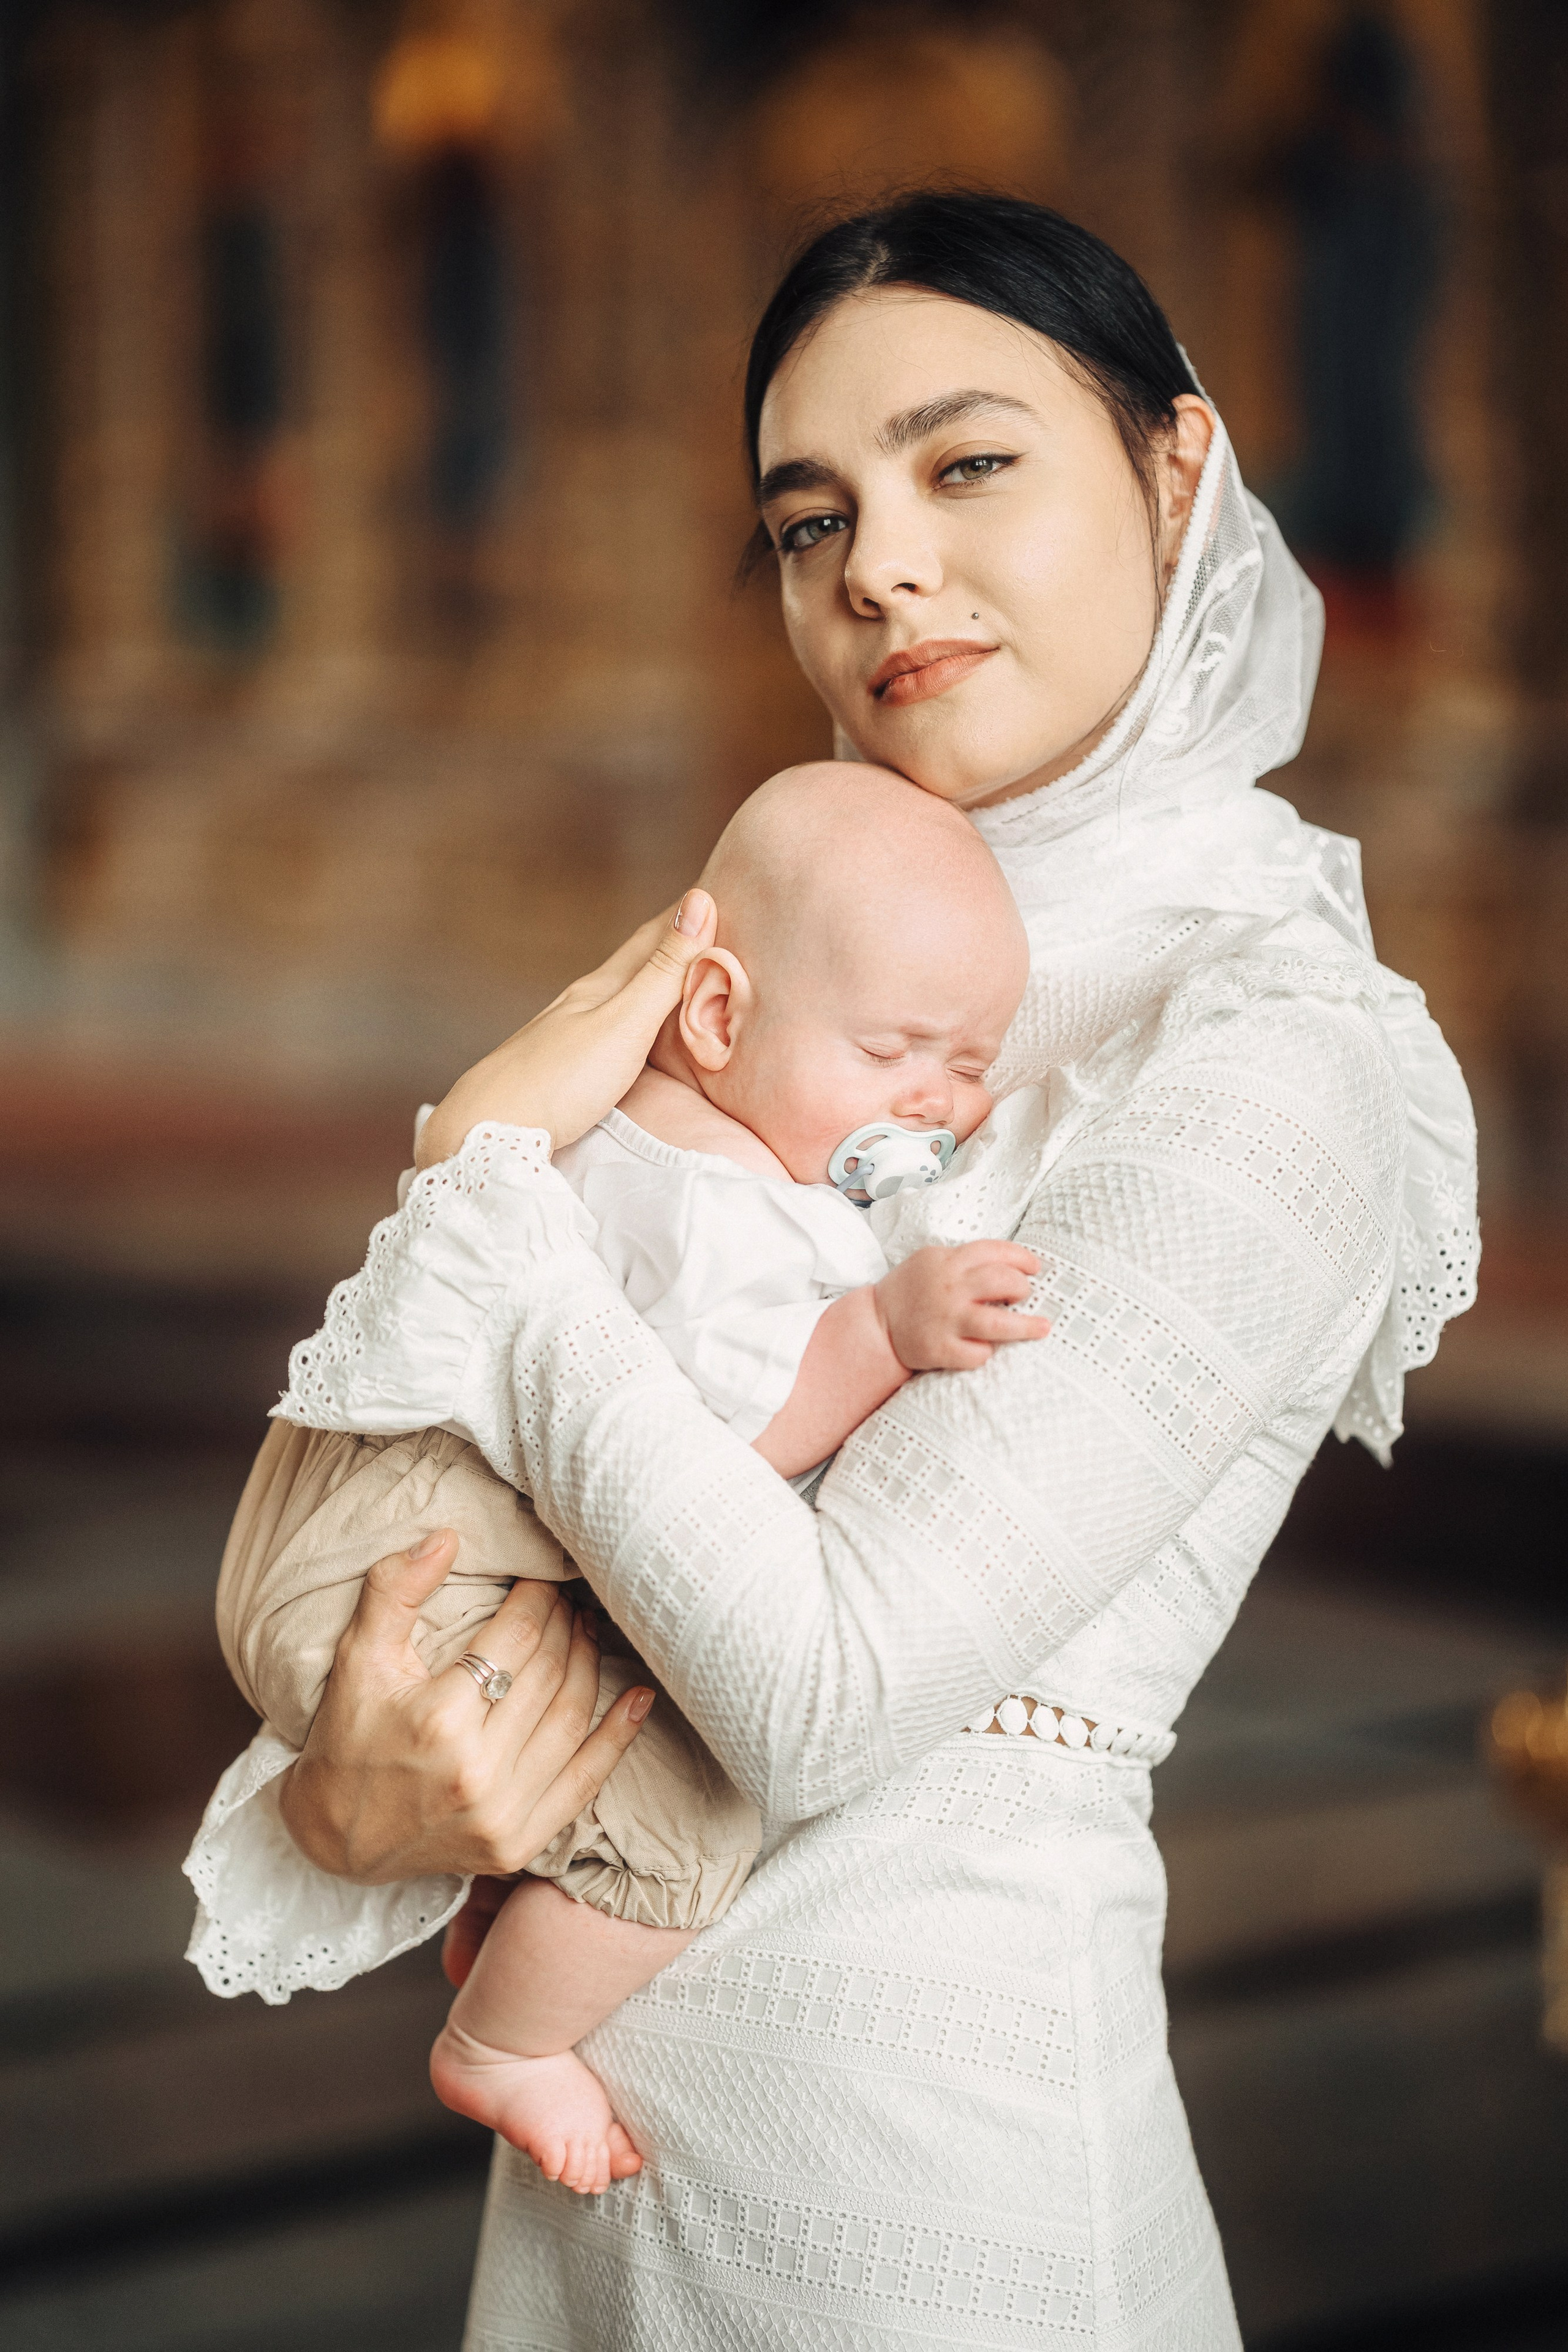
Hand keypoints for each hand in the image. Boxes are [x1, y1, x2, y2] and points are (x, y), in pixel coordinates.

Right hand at [278, 1532, 653, 1884]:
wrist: (337, 1841)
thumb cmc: (347, 1740)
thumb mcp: (357, 1658)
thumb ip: (395, 1590)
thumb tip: (447, 1537)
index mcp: (439, 1721)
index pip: (519, 1638)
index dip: (539, 1598)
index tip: (544, 1576)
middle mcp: (477, 1772)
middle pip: (550, 1674)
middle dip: (567, 1625)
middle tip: (571, 1597)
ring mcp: (503, 1815)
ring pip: (571, 1718)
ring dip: (591, 1665)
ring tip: (590, 1629)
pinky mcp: (519, 1845)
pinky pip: (585, 1782)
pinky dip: (617, 1738)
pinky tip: (640, 1698)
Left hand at [417, 891, 717, 1164]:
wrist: (482, 1129)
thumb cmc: (559, 1080)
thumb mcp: (624, 1023)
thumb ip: (662, 972)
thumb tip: (698, 901)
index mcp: (599, 987)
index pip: (651, 937)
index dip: (684, 914)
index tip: (714, 888)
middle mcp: (579, 1003)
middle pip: (632, 962)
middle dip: (668, 941)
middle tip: (703, 921)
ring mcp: (563, 1034)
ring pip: (616, 994)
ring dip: (648, 978)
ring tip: (672, 970)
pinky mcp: (556, 1067)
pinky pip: (605, 1025)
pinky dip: (630, 1014)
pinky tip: (625, 1026)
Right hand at [875, 1241, 1048, 1371]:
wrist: (876, 1324)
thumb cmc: (910, 1291)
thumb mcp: (932, 1261)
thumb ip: (964, 1260)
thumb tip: (1010, 1265)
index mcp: (947, 1261)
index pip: (994, 1250)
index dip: (1021, 1258)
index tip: (1034, 1267)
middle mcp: (949, 1288)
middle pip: (1003, 1282)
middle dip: (1023, 1288)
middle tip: (1024, 1296)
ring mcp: (946, 1320)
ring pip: (999, 1324)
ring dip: (1027, 1326)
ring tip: (1042, 1327)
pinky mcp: (941, 1349)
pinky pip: (979, 1353)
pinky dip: (987, 1352)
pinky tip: (985, 1348)